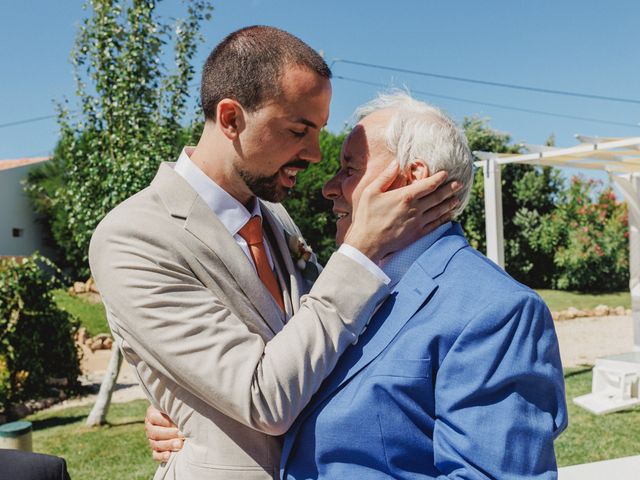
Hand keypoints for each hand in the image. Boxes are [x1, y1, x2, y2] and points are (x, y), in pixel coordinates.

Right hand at [144, 404, 184, 462]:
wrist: (180, 417)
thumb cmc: (178, 410)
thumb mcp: (175, 406)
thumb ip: (175, 410)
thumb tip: (183, 415)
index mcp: (152, 413)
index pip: (154, 418)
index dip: (165, 422)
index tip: (177, 423)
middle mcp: (149, 427)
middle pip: (155, 432)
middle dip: (169, 434)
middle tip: (182, 434)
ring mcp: (151, 439)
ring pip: (155, 444)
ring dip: (168, 445)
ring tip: (180, 445)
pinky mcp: (156, 449)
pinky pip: (155, 455)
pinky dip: (161, 456)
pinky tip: (169, 456)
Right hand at [344, 161, 460, 262]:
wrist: (367, 243)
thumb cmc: (367, 216)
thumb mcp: (370, 192)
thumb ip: (385, 177)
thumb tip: (396, 163)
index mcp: (405, 196)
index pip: (428, 185)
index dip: (439, 178)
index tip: (445, 174)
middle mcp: (415, 209)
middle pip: (437, 197)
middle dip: (449, 189)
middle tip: (459, 184)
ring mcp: (418, 222)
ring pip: (439, 211)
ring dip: (449, 204)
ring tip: (456, 199)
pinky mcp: (417, 234)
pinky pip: (435, 225)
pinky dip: (444, 219)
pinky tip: (449, 216)